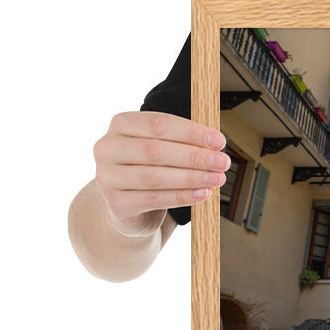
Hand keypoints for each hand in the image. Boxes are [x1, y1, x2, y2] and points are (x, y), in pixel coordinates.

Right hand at [93, 111, 229, 235]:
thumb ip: (185, 142)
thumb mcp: (163, 147)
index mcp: (121, 124)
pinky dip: (182, 196)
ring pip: (154, 176)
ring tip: (217, 178)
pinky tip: (203, 194)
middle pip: (156, 150)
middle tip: (222, 162)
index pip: (159, 124)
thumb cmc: (151, 168)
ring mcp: (107, 177)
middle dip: (194, 156)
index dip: (191, 132)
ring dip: (191, 177)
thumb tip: (216, 145)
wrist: (129, 205)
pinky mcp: (116, 203)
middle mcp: (108, 148)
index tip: (219, 141)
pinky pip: (154, 199)